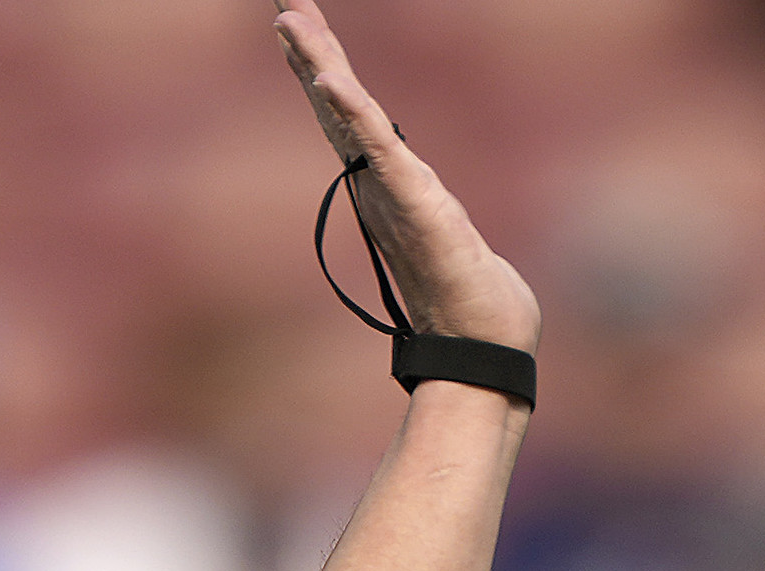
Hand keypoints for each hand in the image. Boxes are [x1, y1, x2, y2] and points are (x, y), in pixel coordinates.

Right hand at [277, 8, 539, 359]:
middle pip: (334, 101)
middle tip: (282, 2)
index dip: (320, 66)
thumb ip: (429, 221)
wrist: (482, 344)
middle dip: (308, 49)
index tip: (296, 20)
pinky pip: (376, 146)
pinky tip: (330, 79)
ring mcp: (388, 188)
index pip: (345, 111)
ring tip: (290, 20)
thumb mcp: (446, 238)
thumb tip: (432, 225)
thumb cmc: (470, 301)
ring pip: (345, 115)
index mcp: (383, 181)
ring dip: (317, 64)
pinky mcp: (411, 199)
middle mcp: (376, 181)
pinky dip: (351, 111)